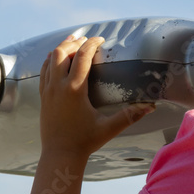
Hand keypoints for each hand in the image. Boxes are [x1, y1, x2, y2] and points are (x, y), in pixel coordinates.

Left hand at [39, 35, 154, 158]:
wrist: (60, 154)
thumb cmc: (84, 142)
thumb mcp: (109, 128)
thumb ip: (130, 116)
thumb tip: (151, 107)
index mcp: (75, 90)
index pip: (82, 57)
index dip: (91, 44)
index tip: (100, 39)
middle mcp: (58, 86)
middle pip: (62, 52)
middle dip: (74, 42)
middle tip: (86, 40)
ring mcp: (48, 90)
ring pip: (50, 59)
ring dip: (61, 48)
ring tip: (72, 42)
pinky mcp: (43, 96)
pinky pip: (43, 71)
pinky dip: (50, 60)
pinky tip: (56, 58)